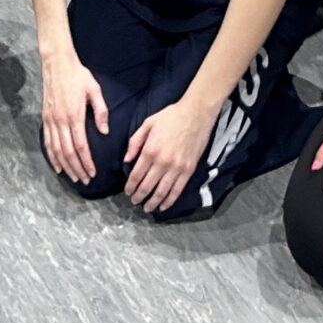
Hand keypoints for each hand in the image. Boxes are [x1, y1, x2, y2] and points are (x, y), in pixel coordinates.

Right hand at [39, 47, 111, 183]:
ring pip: (56, 150)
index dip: (86, 162)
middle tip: (85, 180)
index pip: (81, 146)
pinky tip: (57, 166)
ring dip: (65, 166)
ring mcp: (51, 120)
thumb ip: (101, 112)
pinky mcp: (45, 118)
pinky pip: (47, 142)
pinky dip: (51, 157)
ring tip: (73, 177)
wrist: (57, 64)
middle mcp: (61, 120)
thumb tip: (104, 131)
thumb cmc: (78, 76)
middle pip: (68, 152)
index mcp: (75, 115)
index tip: (92, 173)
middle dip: (77, 169)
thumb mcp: (94, 90)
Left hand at [124, 93, 216, 213]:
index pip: (136, 175)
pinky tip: (163, 206)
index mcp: (150, 150)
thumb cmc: (170, 116)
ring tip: (147, 208)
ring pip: (161, 192)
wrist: (196, 114)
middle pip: (147, 186)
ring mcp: (177, 168)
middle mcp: (162, 162)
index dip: (130, 186)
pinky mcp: (188, 170)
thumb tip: (126, 160)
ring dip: (152, 202)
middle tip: (134, 201)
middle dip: (138, 196)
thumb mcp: (147, 124)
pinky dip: (169, 201)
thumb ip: (134, 142)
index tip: (127, 191)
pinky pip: (177, 190)